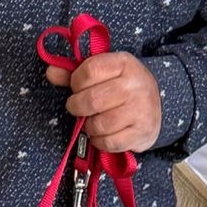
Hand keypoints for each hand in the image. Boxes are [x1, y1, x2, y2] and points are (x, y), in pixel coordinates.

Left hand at [46, 52, 161, 152]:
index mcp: (124, 63)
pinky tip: (103, 134)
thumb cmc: (122, 89)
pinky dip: (100, 142)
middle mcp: (135, 84)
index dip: (76, 83)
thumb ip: (75, 74)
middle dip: (77, 107)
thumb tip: (51, 72)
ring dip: (89, 127)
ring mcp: (141, 109)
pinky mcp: (142, 132)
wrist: (155, 107)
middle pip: (91, 100)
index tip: (78, 88)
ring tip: (93, 121)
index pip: (88, 71)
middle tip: (80, 109)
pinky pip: (109, 143)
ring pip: (99, 124)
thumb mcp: (103, 74)